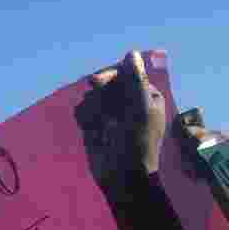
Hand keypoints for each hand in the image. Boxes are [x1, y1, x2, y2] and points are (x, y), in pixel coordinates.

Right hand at [78, 50, 167, 186]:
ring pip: (93, 96)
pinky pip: (83, 110)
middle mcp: (129, 103)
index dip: (111, 77)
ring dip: (92, 106)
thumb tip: (130, 53)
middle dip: (100, 93)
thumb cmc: (137, 143)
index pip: (126, 74)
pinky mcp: (95, 126)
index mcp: (146, 97)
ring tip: (99, 124)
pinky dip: (84, 116)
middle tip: (98, 105)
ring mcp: (111, 114)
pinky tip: (89, 128)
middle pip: (107, 83)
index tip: (99, 82)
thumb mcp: (140, 109)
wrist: (121, 176)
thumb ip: (135, 81)